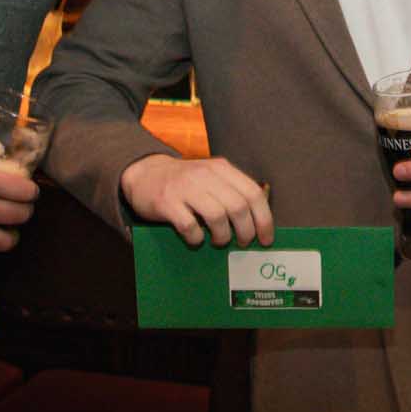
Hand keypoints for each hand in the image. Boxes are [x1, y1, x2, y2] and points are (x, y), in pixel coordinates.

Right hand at [122, 153, 273, 247]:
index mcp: (221, 168)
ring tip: (219, 241)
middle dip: (245, 231)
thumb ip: (233, 191)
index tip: (266, 238)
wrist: (144, 175)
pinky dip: (196, 238)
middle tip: (243, 243)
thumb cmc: (185, 183)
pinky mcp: (166, 201)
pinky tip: (196, 239)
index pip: (253, 193)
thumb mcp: (211, 177)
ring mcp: (185, 187)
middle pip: (238, 207)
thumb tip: (260, 221)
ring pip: (217, 216)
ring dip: (222, 236)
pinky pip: (189, 226)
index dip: (264, 219)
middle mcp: (205, 174)